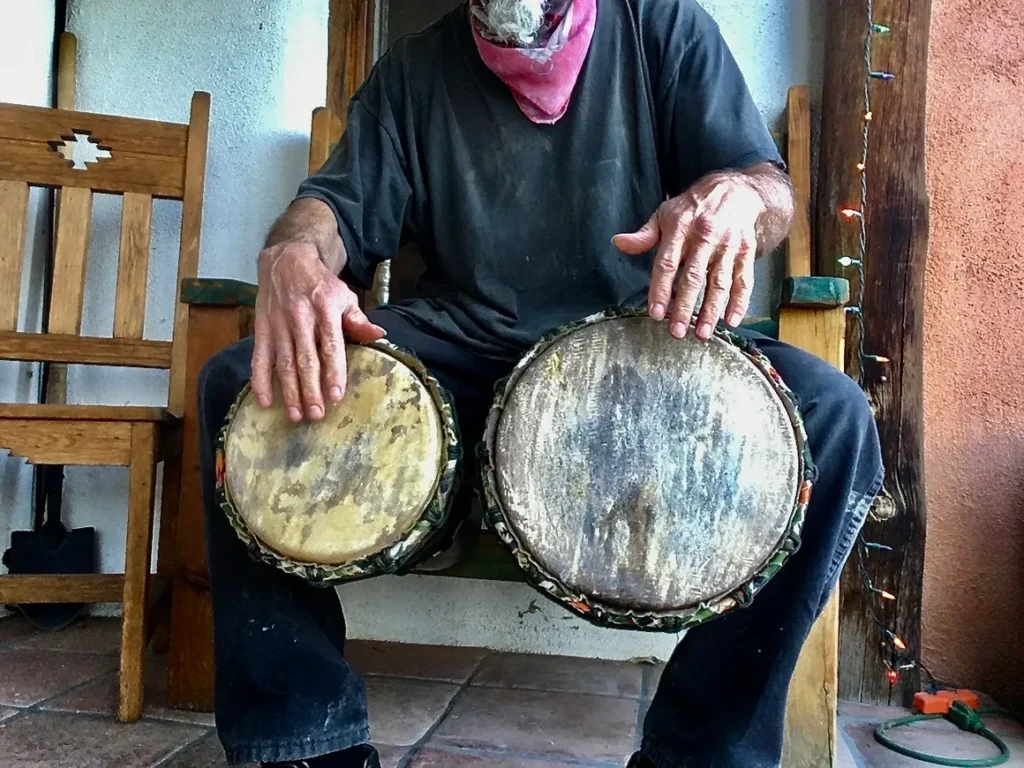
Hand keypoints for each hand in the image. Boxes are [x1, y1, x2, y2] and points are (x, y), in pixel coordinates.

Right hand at [251, 241, 384, 421]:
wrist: (286, 260)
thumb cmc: (321, 284)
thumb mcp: (344, 296)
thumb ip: (358, 320)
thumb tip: (379, 335)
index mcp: (324, 310)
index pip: (330, 346)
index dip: (333, 372)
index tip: (336, 395)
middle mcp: (300, 318)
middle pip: (305, 360)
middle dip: (310, 389)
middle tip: (316, 414)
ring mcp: (278, 325)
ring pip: (283, 363)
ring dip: (289, 391)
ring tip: (295, 415)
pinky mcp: (262, 329)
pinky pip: (260, 358)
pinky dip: (260, 380)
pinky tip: (264, 400)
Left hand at [612, 171, 765, 340]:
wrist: (735, 190)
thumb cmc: (693, 208)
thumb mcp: (665, 214)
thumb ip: (644, 235)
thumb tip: (618, 243)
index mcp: (680, 228)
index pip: (667, 263)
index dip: (660, 289)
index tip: (656, 313)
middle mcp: (705, 236)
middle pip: (694, 277)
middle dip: (686, 307)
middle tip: (677, 332)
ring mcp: (728, 245)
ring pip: (719, 282)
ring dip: (711, 311)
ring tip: (702, 334)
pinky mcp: (746, 252)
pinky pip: (743, 280)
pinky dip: (739, 301)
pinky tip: (732, 321)